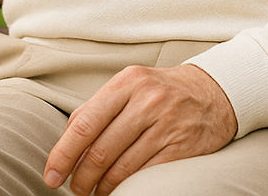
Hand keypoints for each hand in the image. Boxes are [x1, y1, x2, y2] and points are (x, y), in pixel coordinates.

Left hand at [43, 63, 236, 195]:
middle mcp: (147, 101)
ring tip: (95, 192)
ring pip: (119, 168)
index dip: (62, 155)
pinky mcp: (181, 146)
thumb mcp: (131, 86)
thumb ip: (97, 109)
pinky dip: (125, 188)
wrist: (216, 91)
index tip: (52, 175)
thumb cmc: (162, 92)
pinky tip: (118, 190)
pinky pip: (144, 175)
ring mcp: (166, 124)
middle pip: (99, 151)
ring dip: (101, 188)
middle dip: (80, 178)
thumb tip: (65, 145)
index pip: (84, 124)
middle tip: (75, 188)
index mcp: (127, 83)